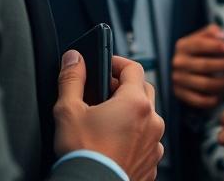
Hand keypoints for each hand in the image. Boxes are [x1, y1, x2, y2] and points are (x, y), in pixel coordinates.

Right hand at [54, 52, 164, 180]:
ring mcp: (155, 144)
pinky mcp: (152, 163)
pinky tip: (116, 144)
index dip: (117, 63)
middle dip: (125, 87)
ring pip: (147, 118)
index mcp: (135, 103)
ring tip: (108, 122)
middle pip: (143, 91)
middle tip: (104, 93)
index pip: (134, 68)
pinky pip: (147, 142)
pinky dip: (135, 138)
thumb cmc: (83, 156)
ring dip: (132, 115)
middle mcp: (152, 121)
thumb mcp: (68, 111)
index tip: (105, 66)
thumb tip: (74, 59)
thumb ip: (71, 79)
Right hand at [171, 24, 223, 108]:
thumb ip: (215, 32)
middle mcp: (178, 62)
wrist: (188, 67)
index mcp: (183, 45)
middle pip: (204, 66)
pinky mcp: (181, 95)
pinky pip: (201, 100)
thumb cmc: (204, 49)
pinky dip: (215, 98)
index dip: (216, 46)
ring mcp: (178, 80)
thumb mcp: (207, 36)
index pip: (200, 44)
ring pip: (205, 84)